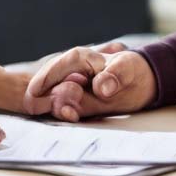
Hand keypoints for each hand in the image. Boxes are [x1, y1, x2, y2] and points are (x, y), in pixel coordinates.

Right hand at [26, 43, 156, 121]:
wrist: (141, 82)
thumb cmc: (131, 69)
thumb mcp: (126, 69)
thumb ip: (113, 77)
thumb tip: (101, 87)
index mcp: (79, 58)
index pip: (57, 67)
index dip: (45, 79)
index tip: (33, 92)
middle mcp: (69, 73)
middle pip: (47, 84)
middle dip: (45, 96)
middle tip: (54, 108)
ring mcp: (69, 88)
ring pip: (52, 98)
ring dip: (56, 106)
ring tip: (70, 114)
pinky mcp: (74, 103)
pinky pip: (63, 108)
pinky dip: (64, 112)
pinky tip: (72, 116)